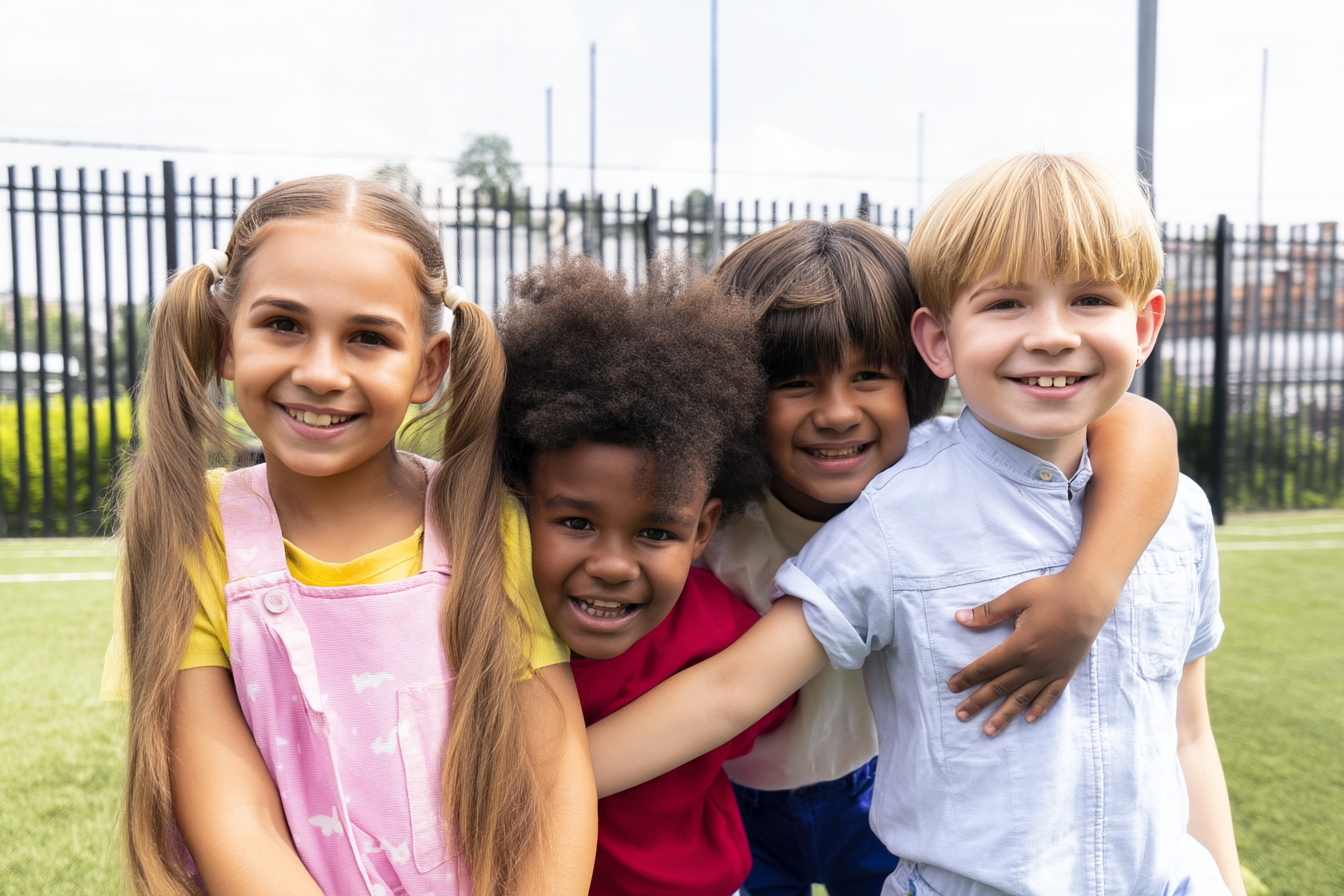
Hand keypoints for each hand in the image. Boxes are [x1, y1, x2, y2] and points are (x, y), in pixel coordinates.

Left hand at [947, 568, 1110, 735]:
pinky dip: (1038, 708)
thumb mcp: (1017, 597)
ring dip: (1004, 715)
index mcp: (1020, 646)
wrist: (1091, 597)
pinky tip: (1028, 719)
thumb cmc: (1052, 593)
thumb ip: (988, 612)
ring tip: (988, 730)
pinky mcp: (1065, 671)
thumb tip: (960, 618)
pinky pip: (1050, 696)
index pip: (987, 667)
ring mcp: (1051, 671)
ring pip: (1022, 698)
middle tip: (960, 715)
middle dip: (978, 702)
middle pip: (1000, 687)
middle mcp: (1034, 664)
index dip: (968, 677)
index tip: (952, 687)